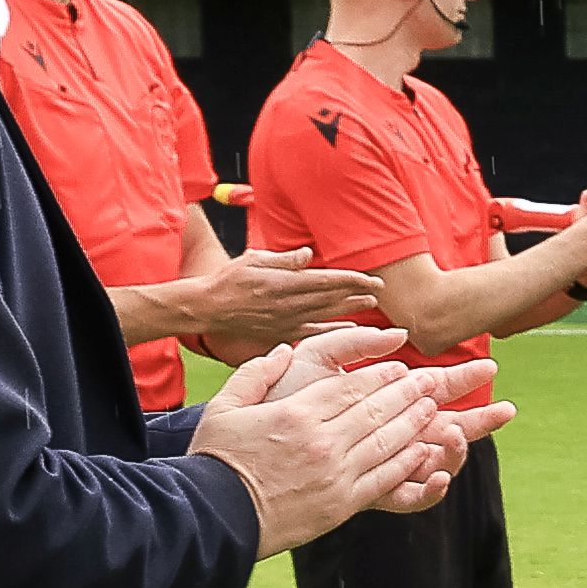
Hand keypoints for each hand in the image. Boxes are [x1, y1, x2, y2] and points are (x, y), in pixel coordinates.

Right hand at [157, 242, 376, 356]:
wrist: (207, 308)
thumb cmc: (229, 279)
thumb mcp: (253, 260)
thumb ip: (284, 260)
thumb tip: (308, 255)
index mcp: (282, 283)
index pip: (325, 281)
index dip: (351, 280)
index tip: (371, 278)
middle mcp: (287, 304)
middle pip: (331, 298)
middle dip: (357, 293)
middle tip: (379, 289)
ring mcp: (285, 321)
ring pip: (325, 314)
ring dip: (350, 308)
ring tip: (370, 303)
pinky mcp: (281, 332)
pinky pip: (312, 332)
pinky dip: (333, 330)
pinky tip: (350, 328)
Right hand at [193, 325, 466, 553]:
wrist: (215, 518)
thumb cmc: (216, 460)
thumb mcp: (224, 407)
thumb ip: (255, 373)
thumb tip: (281, 350)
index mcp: (296, 413)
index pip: (351, 387)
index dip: (381, 375)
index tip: (400, 367)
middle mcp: (322, 440)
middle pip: (376, 409)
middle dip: (407, 393)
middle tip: (429, 382)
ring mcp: (336, 473)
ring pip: (387, 440)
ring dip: (414, 422)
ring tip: (433, 408)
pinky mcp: (342, 503)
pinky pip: (385, 477)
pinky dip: (408, 462)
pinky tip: (423, 450)